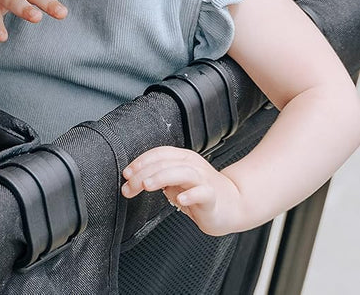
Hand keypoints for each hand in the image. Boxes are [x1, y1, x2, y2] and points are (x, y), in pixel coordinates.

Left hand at [121, 146, 243, 235]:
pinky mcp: (213, 196)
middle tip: (129, 187)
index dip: (140, 162)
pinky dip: (190, 195)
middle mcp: (193, 166)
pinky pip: (203, 193)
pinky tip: (180, 200)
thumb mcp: (176, 182)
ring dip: (161, 177)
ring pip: (182, 172)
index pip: (158, 153)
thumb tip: (133, 179)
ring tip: (147, 185)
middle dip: (142, 174)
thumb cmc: (201, 193)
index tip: (126, 174)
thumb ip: (158, 178)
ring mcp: (204, 180)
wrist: (233, 206)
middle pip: (165, 163)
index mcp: (183, 158)